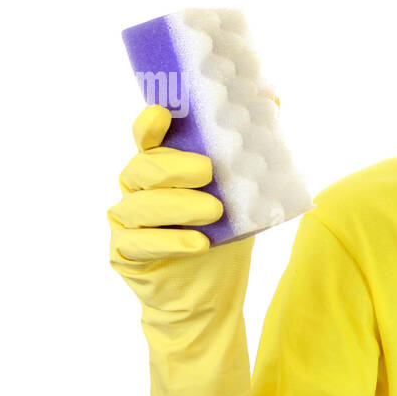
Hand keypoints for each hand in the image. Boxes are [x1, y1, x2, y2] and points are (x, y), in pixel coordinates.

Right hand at [107, 103, 256, 395]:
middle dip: (176, 167)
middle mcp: (136, 189)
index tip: (163, 115)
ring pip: (141, 205)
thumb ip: (250, 151)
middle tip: (209, 172)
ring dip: (178, 205)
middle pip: (144, 168)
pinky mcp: (125, 253)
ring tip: (214, 212)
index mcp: (160, 166)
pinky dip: (170, 241)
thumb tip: (271, 98)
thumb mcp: (243, 194)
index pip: (147, 138)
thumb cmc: (223, 236)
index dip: (150, 124)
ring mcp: (126, 221)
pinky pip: (140, 242)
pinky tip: (198, 244)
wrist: (209, 297)